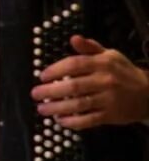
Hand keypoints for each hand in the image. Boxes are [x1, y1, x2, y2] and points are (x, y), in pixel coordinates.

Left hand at [33, 35, 148, 129]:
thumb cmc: (124, 73)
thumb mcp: (110, 55)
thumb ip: (90, 48)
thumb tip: (73, 38)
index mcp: (103, 63)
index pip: (75, 64)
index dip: (55, 70)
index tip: (42, 76)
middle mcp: (106, 81)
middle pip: (73, 86)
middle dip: (50, 91)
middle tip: (35, 94)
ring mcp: (109, 99)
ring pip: (78, 104)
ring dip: (57, 108)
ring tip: (42, 109)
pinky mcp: (111, 115)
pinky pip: (88, 120)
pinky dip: (73, 122)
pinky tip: (60, 120)